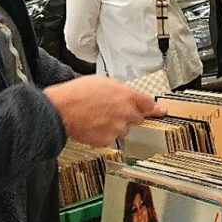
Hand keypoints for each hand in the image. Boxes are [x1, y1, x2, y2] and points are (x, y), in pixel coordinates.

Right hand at [43, 75, 164, 145]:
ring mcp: (117, 129)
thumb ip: (120, 90)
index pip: (149, 104)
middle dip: (129, 115)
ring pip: (124, 130)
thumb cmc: (77, 94)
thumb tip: (126, 94)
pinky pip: (111, 138)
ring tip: (98, 118)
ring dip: (116, 125)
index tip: (160, 111)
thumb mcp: (103, 81)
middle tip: (113, 112)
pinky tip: (94, 126)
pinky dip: (104, 134)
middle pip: (138, 118)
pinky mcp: (107, 140)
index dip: (153, 107)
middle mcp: (126, 113)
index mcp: (127, 96)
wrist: (61, 110)